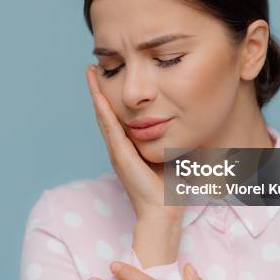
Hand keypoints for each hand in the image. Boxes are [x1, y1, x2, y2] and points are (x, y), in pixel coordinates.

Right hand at [85, 65, 183, 221]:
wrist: (163, 212)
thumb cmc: (169, 188)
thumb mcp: (172, 155)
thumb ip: (173, 140)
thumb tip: (189, 122)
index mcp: (130, 146)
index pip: (118, 115)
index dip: (111, 95)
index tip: (108, 75)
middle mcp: (120, 146)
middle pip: (105, 112)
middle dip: (98, 89)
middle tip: (92, 68)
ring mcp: (118, 151)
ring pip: (104, 116)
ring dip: (96, 94)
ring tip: (91, 74)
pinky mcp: (121, 156)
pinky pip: (111, 129)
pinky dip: (104, 112)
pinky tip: (100, 97)